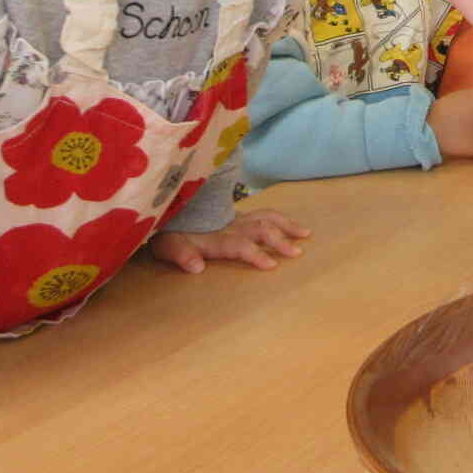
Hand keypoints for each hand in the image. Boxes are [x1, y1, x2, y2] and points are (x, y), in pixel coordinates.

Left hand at [149, 208, 309, 273]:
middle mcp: (230, 226)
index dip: (255, 254)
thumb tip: (197, 268)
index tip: (272, 265)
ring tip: (306, 233)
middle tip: (298, 252)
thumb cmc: (168, 231)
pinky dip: (280, 217)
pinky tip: (291, 223)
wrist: (170, 205)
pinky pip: (263, 213)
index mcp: (215, 237)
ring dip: (286, 225)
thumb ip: (181, 254)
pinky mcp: (239, 215)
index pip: (239, 245)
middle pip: (259, 229)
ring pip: (266, 217)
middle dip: (279, 240)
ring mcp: (236, 218)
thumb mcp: (166, 245)